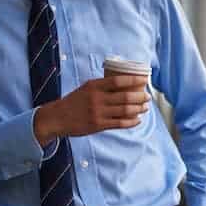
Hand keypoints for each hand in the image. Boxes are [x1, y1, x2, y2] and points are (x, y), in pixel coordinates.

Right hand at [34, 75, 150, 145]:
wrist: (57, 118)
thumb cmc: (74, 101)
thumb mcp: (86, 88)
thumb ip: (103, 86)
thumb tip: (124, 84)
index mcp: (94, 86)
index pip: (118, 81)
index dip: (134, 80)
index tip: (144, 81)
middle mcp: (97, 99)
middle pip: (125, 97)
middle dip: (140, 97)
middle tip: (148, 96)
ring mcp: (98, 113)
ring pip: (125, 110)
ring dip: (138, 109)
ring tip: (145, 107)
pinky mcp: (98, 125)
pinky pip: (120, 123)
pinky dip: (131, 122)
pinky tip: (138, 120)